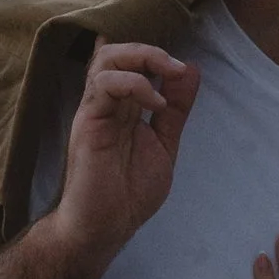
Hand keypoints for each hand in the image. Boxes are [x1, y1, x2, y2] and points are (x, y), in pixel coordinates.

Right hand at [43, 39, 199, 268]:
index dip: (153, 54)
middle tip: (177, 69)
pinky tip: (155, 105)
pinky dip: (135, 84)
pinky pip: (105, 85)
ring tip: (168, 77)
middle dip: (150, 51)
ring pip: (107, 59)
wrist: (106, 226)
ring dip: (143, 59)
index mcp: (122, 106)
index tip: (183, 71)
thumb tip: (190, 70)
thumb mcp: (164, 144)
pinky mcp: (88, 121)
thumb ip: (175, 109)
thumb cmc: (129, 192)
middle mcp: (106, 103)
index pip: (128, 62)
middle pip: (116, 52)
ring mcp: (95, 110)